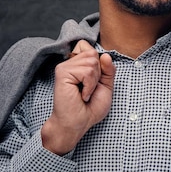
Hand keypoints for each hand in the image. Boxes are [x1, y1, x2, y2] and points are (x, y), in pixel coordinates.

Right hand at [41, 40, 114, 154]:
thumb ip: (108, 69)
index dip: (99, 64)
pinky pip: (87, 71)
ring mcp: (64, 66)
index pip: (90, 48)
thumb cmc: (90, 108)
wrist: (78, 123)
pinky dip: (89, 85)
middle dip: (98, 73)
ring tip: (85, 93)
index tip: (94, 82)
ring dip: (93, 81)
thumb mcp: (106, 86)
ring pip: (92, 62)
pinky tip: (82, 95)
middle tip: (89, 89)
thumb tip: (105, 55)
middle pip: (93, 53)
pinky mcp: (62, 72)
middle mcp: (70, 62)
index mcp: (78, 63)